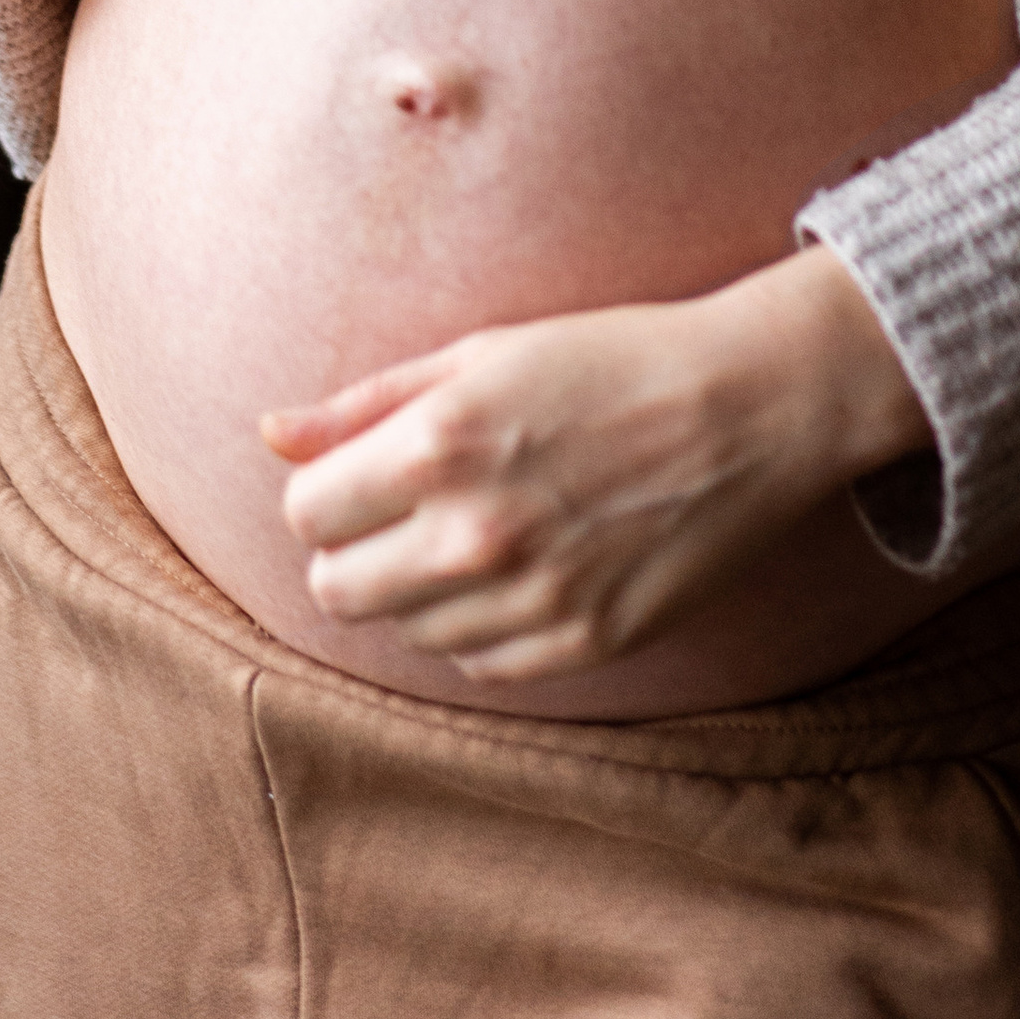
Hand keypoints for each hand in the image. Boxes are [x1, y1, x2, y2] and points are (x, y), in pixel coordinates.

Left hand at [261, 246, 925, 683]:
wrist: (750, 405)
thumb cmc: (611, 359)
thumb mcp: (482, 354)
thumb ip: (364, 403)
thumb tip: (268, 434)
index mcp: (441, 446)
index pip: (306, 514)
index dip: (327, 493)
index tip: (366, 475)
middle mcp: (475, 532)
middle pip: (337, 591)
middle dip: (354, 552)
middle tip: (407, 513)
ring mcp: (531, 598)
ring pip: (405, 633)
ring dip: (420, 590)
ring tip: (482, 530)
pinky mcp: (583, 644)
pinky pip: (480, 664)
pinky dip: (483, 626)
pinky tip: (524, 567)